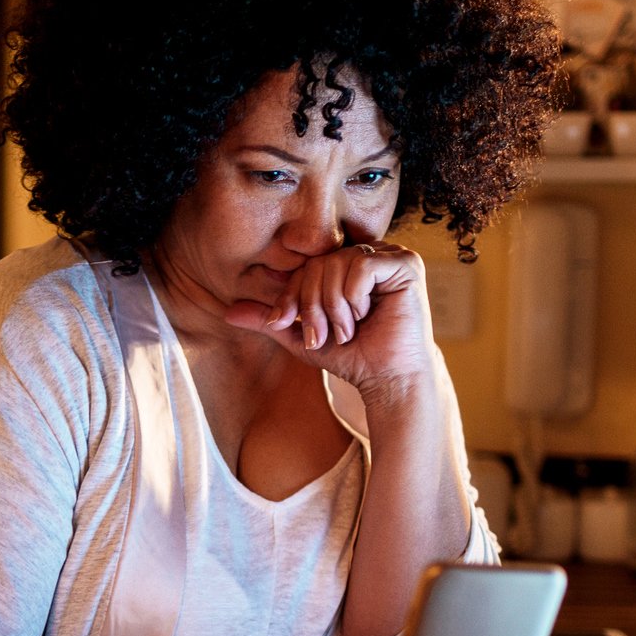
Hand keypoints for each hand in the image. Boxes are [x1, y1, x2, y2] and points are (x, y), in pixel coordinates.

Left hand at [222, 243, 436, 398]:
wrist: (387, 380)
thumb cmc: (351, 357)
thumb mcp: (301, 337)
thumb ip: (269, 319)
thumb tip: (228, 312)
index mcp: (347, 265)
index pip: (305, 266)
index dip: (292, 296)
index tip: (289, 325)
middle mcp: (369, 255)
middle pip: (319, 263)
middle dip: (313, 305)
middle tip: (325, 335)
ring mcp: (390, 256)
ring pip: (338, 263)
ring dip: (335, 307)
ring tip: (347, 330)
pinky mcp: (407, 265)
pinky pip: (361, 266)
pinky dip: (355, 297)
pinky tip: (368, 315)